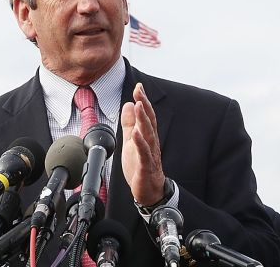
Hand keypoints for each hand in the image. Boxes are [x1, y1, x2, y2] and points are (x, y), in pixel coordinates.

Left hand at [120, 82, 165, 205]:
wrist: (148, 192)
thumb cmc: (140, 167)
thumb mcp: (131, 142)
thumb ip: (129, 124)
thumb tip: (128, 104)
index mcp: (147, 137)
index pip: (146, 116)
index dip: (143, 101)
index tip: (139, 86)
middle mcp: (151, 143)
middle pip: (149, 122)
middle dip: (144, 105)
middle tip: (139, 91)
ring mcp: (150, 155)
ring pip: (148, 135)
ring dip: (143, 120)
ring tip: (138, 106)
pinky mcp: (146, 167)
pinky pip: (144, 154)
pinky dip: (140, 143)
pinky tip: (135, 134)